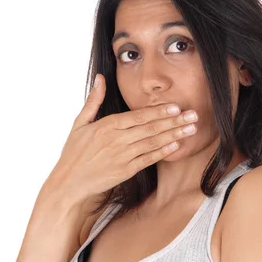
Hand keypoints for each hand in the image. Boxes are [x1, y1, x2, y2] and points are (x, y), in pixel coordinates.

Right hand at [44, 73, 198, 206]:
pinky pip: (148, 159)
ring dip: (173, 135)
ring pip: (152, 143)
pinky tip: (175, 145)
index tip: (175, 107)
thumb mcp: (79, 123)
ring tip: (190, 129)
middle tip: (193, 115)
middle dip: (174, 121)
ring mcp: (122, 156)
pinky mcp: (125, 171)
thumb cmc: (73, 153)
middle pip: (150, 128)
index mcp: (107, 125)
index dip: (158, 111)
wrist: (69, 183)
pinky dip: (162, 152)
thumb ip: (93, 100)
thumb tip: (101, 78)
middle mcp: (116, 140)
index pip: (138, 116)